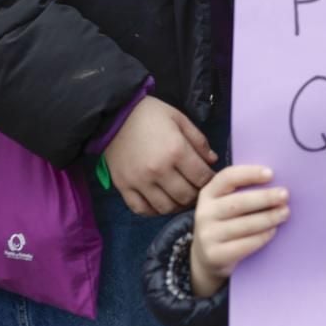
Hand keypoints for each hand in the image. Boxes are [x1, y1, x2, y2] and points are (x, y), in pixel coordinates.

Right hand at [102, 96, 218, 216]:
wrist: (113, 115)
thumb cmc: (150, 114)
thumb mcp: (179, 119)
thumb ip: (199, 141)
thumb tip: (212, 161)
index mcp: (176, 151)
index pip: (202, 178)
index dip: (210, 181)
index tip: (210, 179)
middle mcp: (159, 170)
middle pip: (186, 196)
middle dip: (196, 195)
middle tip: (196, 189)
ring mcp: (140, 181)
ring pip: (166, 207)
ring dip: (177, 205)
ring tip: (180, 197)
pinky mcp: (123, 186)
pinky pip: (141, 209)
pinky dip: (153, 211)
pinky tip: (160, 203)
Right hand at [189, 164, 289, 297]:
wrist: (207, 257)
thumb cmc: (226, 223)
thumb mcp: (226, 204)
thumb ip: (243, 192)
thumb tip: (275, 184)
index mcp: (208, 194)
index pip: (227, 178)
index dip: (249, 173)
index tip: (271, 174)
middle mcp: (204, 213)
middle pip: (237, 202)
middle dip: (264, 198)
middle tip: (285, 195)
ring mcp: (207, 236)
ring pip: (243, 225)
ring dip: (268, 218)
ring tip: (284, 213)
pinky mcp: (214, 255)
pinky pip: (243, 245)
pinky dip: (261, 237)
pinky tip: (273, 231)